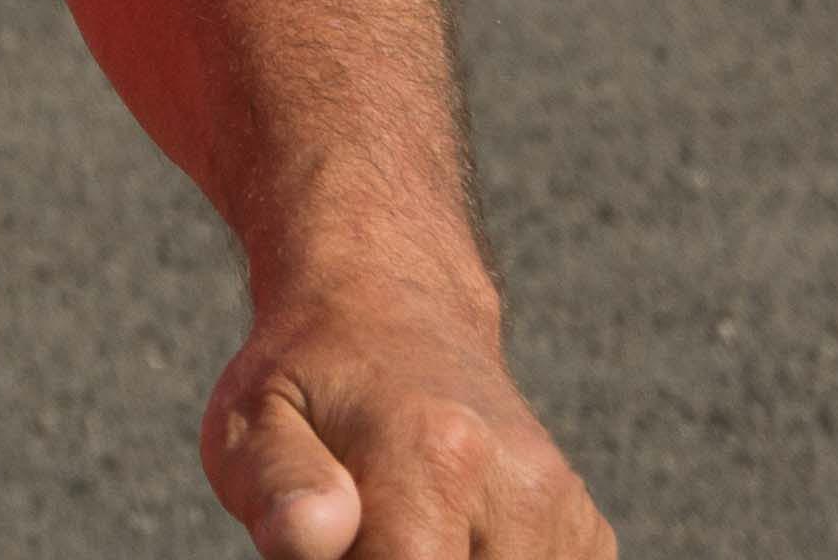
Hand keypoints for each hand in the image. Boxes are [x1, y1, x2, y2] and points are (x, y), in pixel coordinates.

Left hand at [204, 293, 614, 556]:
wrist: (391, 302)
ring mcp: (560, 510)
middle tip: (364, 527)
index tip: (340, 542)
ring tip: (399, 524)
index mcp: (435, 456)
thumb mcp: (253, 418)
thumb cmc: (308, 375)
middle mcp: (519, 486)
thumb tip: (311, 540)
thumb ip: (278, 486)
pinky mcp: (584, 532)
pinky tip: (448, 530)